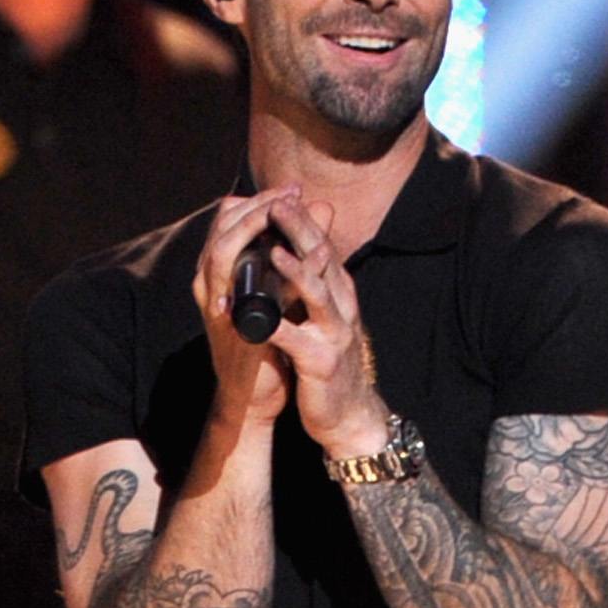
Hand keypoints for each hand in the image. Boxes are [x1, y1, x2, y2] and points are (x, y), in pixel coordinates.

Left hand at [192, 189, 391, 453]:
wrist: (347, 413)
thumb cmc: (326, 358)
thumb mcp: (322, 314)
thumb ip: (312, 282)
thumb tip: (298, 246)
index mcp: (338, 292)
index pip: (321, 246)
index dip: (303, 220)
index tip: (282, 194)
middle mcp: (342, 306)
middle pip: (323, 259)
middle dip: (301, 230)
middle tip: (279, 203)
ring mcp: (335, 333)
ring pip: (318, 294)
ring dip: (296, 270)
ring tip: (273, 249)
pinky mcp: (321, 362)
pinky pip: (297, 339)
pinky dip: (278, 324)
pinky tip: (260, 315)